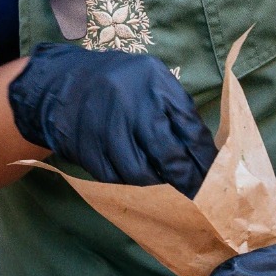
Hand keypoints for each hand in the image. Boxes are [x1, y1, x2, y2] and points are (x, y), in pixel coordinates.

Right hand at [7, 42, 215, 197]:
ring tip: (170, 190)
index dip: (204, 156)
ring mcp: (106, 128)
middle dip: (187, 179)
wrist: (61, 83)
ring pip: (142, 174)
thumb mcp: (152, 80)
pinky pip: (117, 178)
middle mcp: (130, 104)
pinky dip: (131, 185)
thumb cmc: (118, 82)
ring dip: (159, 187)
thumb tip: (203, 153)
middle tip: (198, 194)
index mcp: (154, 82)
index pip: (189, 127)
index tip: (214, 175)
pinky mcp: (88, 149)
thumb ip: (176, 110)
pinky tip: (140, 183)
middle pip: (168, 154)